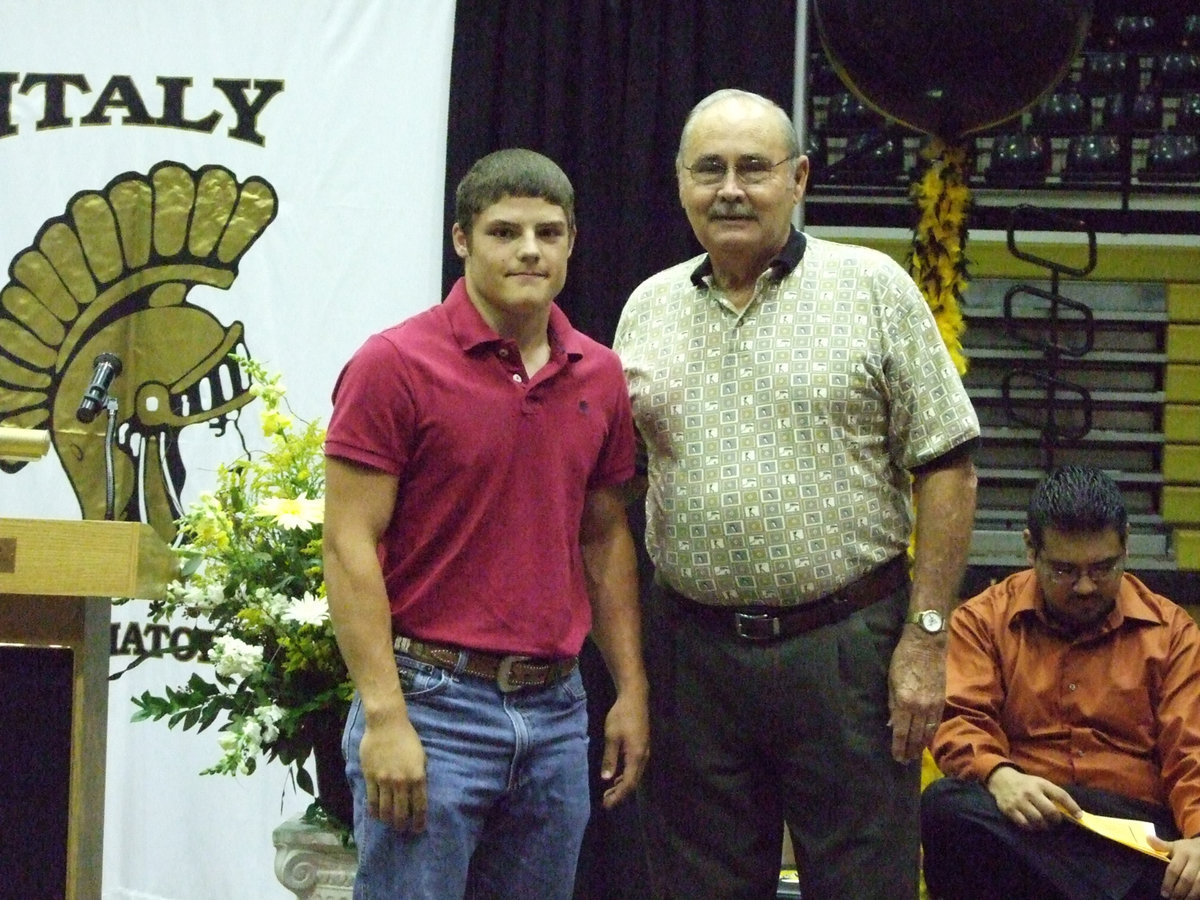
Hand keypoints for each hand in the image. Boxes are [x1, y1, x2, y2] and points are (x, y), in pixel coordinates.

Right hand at [360, 714, 427, 831]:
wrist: (386, 724)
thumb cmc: (407, 738)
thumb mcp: (421, 757)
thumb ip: (420, 775)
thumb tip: (419, 793)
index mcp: (417, 776)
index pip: (420, 806)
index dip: (419, 821)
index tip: (418, 829)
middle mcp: (401, 781)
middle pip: (402, 812)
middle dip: (403, 825)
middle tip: (402, 830)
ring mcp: (384, 780)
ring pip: (385, 810)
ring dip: (388, 820)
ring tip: (389, 824)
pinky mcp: (370, 777)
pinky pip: (371, 800)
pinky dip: (373, 811)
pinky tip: (376, 815)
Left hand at [598, 689, 648, 808]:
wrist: (635, 698)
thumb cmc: (621, 716)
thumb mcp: (611, 736)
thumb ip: (610, 758)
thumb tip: (606, 779)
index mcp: (636, 756)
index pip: (628, 784)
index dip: (618, 796)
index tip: (606, 805)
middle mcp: (643, 757)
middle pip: (634, 782)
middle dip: (620, 794)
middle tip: (605, 801)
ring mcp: (644, 752)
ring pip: (635, 776)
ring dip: (622, 785)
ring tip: (609, 792)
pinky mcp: (642, 747)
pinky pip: (635, 768)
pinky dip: (626, 776)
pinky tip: (617, 776)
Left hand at [887, 626, 947, 761]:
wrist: (927, 643)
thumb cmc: (903, 658)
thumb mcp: (890, 681)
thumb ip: (892, 704)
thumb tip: (892, 724)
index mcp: (905, 702)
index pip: (901, 732)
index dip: (898, 747)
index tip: (896, 757)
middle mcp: (920, 707)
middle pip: (915, 736)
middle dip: (909, 750)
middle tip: (904, 761)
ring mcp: (933, 705)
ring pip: (928, 732)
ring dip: (921, 746)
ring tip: (914, 755)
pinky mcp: (942, 701)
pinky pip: (936, 723)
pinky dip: (931, 734)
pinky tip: (926, 740)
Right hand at [985, 765, 1079, 829]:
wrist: (1001, 779)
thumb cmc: (1027, 784)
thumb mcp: (1040, 783)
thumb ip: (1053, 795)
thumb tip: (1071, 812)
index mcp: (1040, 784)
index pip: (1060, 795)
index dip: (1072, 806)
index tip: (1079, 816)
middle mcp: (1030, 792)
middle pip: (1050, 811)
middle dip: (1056, 820)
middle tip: (1055, 821)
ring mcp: (1019, 801)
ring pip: (1038, 820)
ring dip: (1044, 825)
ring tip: (1044, 824)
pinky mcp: (1009, 810)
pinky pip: (1024, 824)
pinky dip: (1031, 827)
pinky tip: (1033, 825)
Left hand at [1153, 835, 1199, 898]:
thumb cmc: (1188, 849)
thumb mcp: (1175, 845)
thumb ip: (1162, 845)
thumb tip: (1147, 838)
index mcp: (1183, 853)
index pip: (1174, 869)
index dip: (1168, 882)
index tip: (1164, 893)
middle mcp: (1195, 860)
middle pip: (1187, 879)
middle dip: (1179, 891)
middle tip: (1172, 899)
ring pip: (1199, 884)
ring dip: (1191, 895)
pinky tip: (1194, 898)